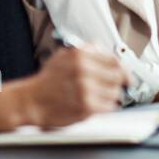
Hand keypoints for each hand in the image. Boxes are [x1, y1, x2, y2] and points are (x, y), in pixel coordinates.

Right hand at [0, 45, 125, 130]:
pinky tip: (95, 105)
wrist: (31, 101)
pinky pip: (109, 107)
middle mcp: (84, 71)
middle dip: (119, 83)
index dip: (125, 69)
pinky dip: (106, 107)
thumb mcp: (63, 56)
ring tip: (98, 96)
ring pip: (115, 93)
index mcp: (80, 56)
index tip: (128, 75)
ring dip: (111, 96)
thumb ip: (86, 51)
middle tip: (116, 87)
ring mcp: (86, 90)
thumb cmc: (47, 81)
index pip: (114, 61)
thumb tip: (106, 50)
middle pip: (118, 77)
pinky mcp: (86, 108)